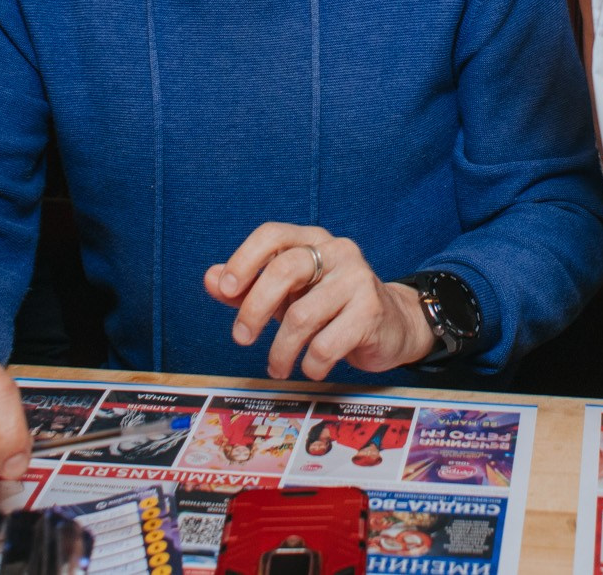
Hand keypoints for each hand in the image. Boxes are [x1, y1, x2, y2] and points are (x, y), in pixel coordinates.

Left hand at [205, 224, 435, 380]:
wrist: (392, 325)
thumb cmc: (331, 307)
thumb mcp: (287, 294)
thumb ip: (248, 287)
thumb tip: (210, 279)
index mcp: (312, 239)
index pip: (272, 235)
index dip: (244, 259)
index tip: (225, 290)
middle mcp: (338, 251)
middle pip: (284, 270)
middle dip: (254, 309)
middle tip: (241, 337)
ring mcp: (358, 279)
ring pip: (302, 315)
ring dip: (281, 350)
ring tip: (277, 366)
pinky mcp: (371, 311)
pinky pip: (326, 344)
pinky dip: (311, 363)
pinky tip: (311, 367)